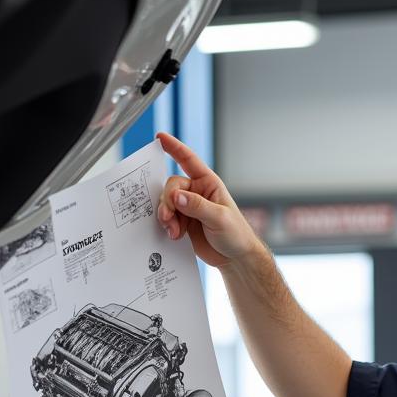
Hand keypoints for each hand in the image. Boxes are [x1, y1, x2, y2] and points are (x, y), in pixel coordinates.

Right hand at [155, 132, 264, 269]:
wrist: (236, 259)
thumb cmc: (236, 235)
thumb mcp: (219, 219)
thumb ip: (197, 206)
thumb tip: (176, 196)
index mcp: (208, 183)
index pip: (189, 161)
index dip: (174, 148)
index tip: (160, 137)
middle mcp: (196, 192)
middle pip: (171, 187)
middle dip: (167, 202)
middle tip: (168, 218)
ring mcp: (188, 208)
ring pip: (167, 204)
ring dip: (166, 216)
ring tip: (173, 231)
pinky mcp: (183, 223)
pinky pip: (167, 219)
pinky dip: (167, 226)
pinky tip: (174, 236)